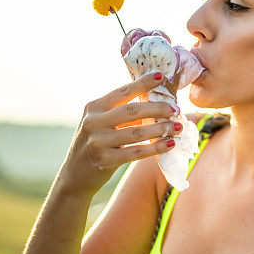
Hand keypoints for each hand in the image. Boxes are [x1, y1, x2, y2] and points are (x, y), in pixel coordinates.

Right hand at [58, 71, 183, 196]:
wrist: (75, 176)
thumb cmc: (96, 144)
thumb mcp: (102, 124)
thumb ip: (122, 114)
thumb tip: (156, 105)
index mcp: (94, 107)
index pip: (122, 92)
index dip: (142, 83)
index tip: (161, 76)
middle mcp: (93, 122)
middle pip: (132, 111)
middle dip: (157, 108)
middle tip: (176, 109)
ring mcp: (97, 141)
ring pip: (136, 132)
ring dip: (160, 129)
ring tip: (178, 127)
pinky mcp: (104, 160)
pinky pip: (136, 152)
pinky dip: (155, 148)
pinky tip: (169, 144)